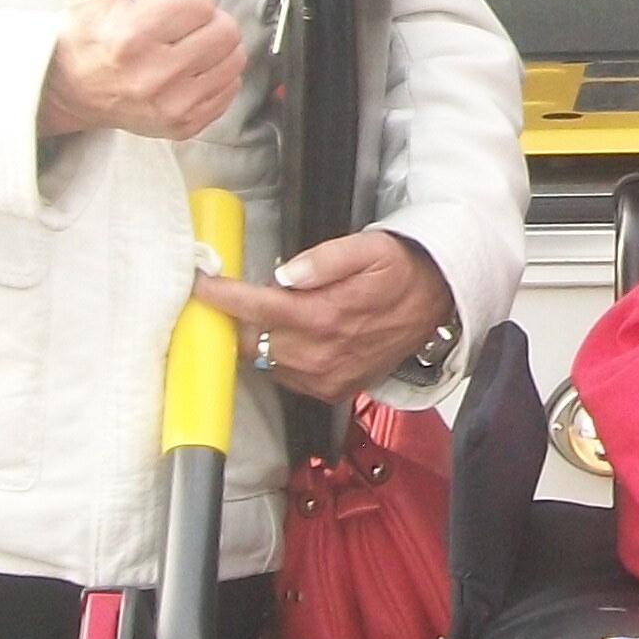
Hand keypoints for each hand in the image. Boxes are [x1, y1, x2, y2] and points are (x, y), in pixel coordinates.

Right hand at [42, 0, 242, 138]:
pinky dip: (217, 76)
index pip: (199, 0)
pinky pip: (230, 90)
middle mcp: (154, 75)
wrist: (71, 90)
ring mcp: (171, 104)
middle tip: (178, 25)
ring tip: (184, 46)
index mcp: (131, 37)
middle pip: (224, 29)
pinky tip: (189, 70)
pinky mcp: (183, 124)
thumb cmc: (87, 37)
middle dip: (205, 20)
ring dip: (216, 47)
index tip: (162, 3)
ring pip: (234, 59)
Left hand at [195, 231, 456, 401]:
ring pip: (264, 361)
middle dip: (233, 320)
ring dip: (256, 338)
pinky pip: (286, 376)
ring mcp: (326, 377)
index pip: (256, 309)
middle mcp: (322, 354)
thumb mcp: (371, 248)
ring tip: (265, 313)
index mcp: (326, 316)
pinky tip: (292, 335)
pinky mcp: (332, 390)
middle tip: (228, 297)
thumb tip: (287, 273)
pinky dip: (279, 355)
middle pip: (250, 342)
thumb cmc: (401, 272)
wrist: (437, 306)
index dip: (222, 297)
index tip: (201, 284)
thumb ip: (326, 258)